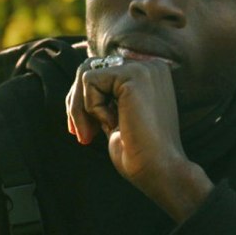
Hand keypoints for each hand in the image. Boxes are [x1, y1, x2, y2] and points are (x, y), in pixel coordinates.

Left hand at [65, 57, 212, 221]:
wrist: (159, 170)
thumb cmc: (138, 152)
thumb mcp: (117, 117)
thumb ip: (104, 97)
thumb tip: (76, 88)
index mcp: (149, 75)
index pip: (101, 72)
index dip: (84, 101)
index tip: (83, 130)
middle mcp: (149, 66)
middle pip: (90, 67)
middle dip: (77, 103)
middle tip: (81, 135)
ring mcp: (144, 67)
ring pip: (86, 73)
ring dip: (81, 107)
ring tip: (91, 133)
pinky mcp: (134, 74)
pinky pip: (90, 80)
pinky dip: (92, 106)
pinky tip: (112, 123)